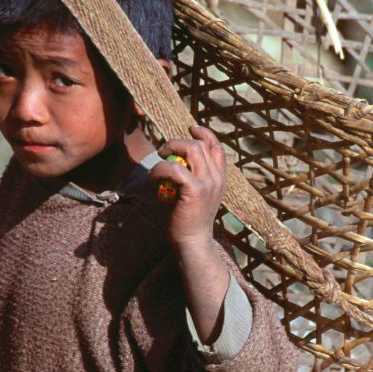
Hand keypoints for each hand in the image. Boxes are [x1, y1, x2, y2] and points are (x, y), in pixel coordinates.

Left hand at [151, 125, 226, 249]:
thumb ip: (192, 177)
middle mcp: (217, 178)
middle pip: (200, 144)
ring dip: (171, 148)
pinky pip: (175, 169)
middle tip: (164, 150)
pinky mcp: (195, 191)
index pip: (217, 147)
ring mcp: (208, 184)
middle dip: (178, 141)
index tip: (191, 129)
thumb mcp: (196, 194)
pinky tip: (153, 176)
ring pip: (192, 149)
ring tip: (159, 157)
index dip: (204, 133)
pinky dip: (160, 168)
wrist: (193, 242)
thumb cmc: (188, 219)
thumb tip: (173, 161)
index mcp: (219, 178)